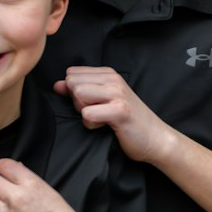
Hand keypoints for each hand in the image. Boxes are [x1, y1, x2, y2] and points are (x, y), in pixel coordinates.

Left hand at [58, 66, 173, 164]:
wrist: (155, 137)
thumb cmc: (127, 120)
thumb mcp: (103, 100)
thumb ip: (80, 90)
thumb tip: (57, 85)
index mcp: (109, 73)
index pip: (72, 73)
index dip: (75, 91)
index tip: (92, 103)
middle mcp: (114, 79)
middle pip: (72, 83)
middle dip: (77, 102)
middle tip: (97, 112)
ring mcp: (118, 93)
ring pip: (78, 95)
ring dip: (84, 112)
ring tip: (101, 118)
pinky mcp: (120, 111)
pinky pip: (87, 114)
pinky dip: (91, 124)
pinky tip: (105, 126)